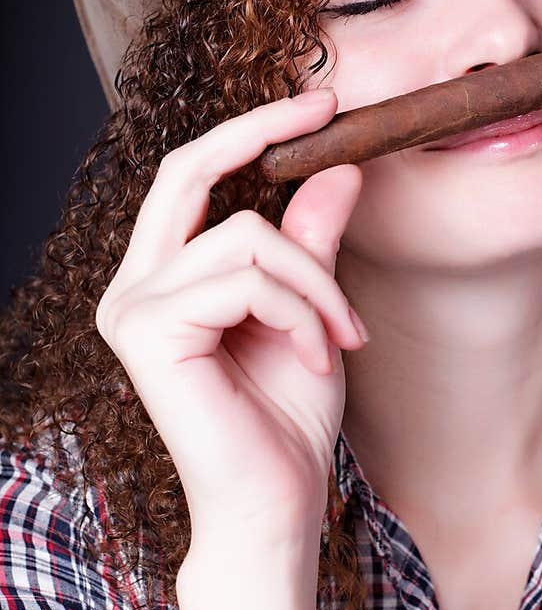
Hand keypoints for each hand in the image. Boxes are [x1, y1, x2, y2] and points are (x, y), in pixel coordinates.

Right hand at [95, 90, 365, 546]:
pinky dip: (302, 313)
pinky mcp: (146, 332)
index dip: (248, 130)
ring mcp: (132, 308)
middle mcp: (134, 286)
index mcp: (162, 278)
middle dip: (261, 132)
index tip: (316, 103)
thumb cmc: (286, 417)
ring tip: (341, 336)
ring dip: (316, 284)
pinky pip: (248, 281)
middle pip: (187, 171)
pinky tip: (317, 359)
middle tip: (328, 115)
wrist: (276, 506)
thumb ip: (311, 242)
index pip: (190, 175)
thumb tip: (336, 169)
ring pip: (247, 236)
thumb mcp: (311, 310)